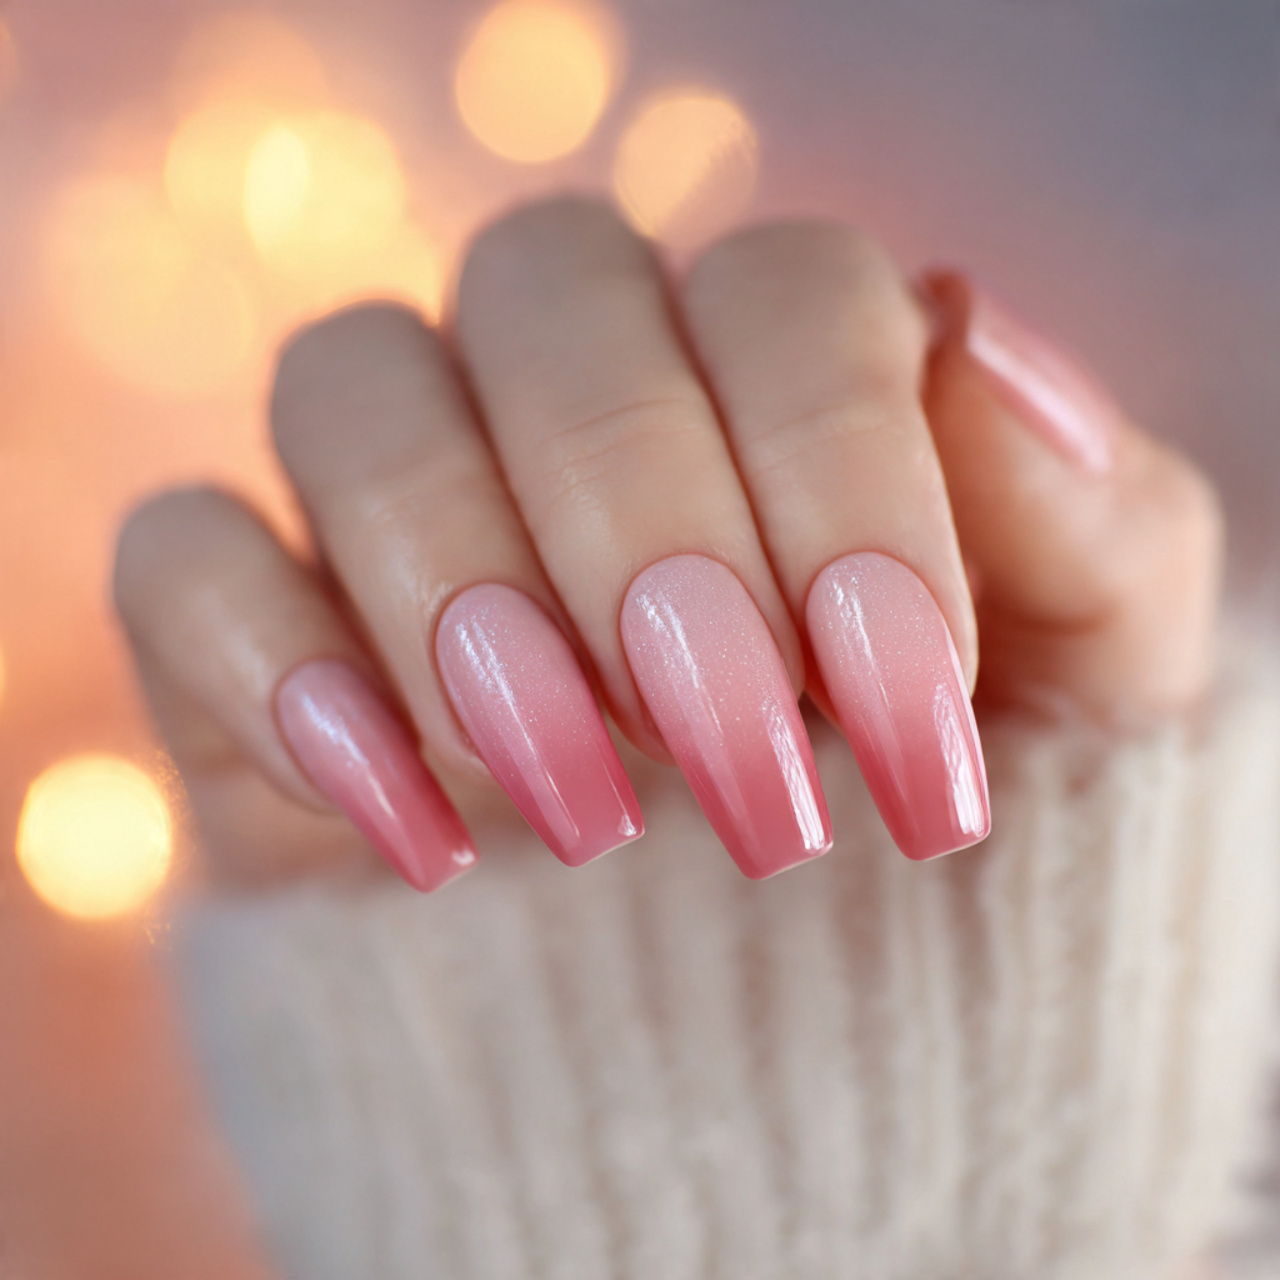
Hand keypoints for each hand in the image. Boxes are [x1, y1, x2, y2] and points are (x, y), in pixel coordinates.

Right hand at [112, 198, 1221, 891]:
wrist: (782, 983)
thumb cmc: (938, 813)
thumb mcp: (1086, 693)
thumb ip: (1087, 521)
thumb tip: (978, 342)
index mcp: (776, 363)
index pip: (781, 288)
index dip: (838, 465)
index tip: (895, 700)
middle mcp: (574, 388)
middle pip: (545, 288)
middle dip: (642, 517)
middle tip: (745, 754)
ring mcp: (405, 496)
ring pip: (348, 382)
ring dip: (460, 576)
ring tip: (584, 801)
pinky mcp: (265, 634)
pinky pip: (180, 557)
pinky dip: (275, 667)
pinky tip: (413, 825)